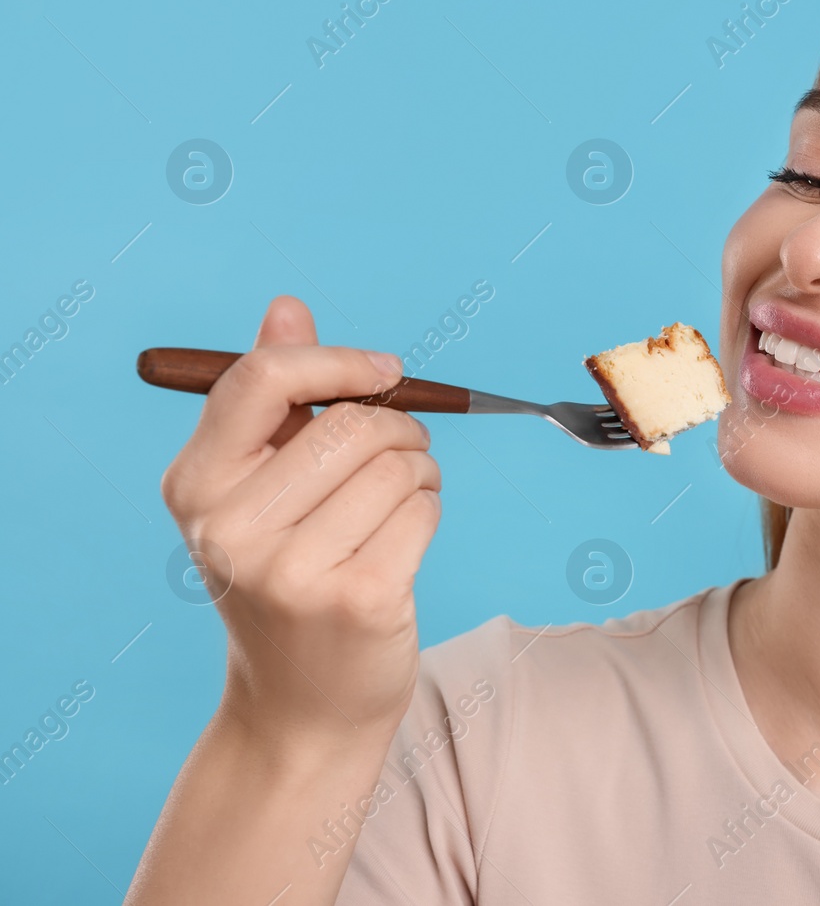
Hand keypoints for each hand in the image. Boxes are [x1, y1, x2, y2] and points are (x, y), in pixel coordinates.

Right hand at [160, 295, 440, 744]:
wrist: (301, 707)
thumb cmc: (288, 579)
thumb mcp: (259, 491)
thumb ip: (273, 398)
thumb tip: (288, 308)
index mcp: (195, 486)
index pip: (262, 379)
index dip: (337, 361)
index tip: (384, 371)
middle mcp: (231, 529)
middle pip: (351, 424)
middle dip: (399, 427)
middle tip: (405, 453)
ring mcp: (291, 571)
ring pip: (397, 466)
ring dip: (420, 471)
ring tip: (402, 498)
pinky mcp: (358, 599)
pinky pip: (423, 510)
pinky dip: (429, 510)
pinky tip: (406, 536)